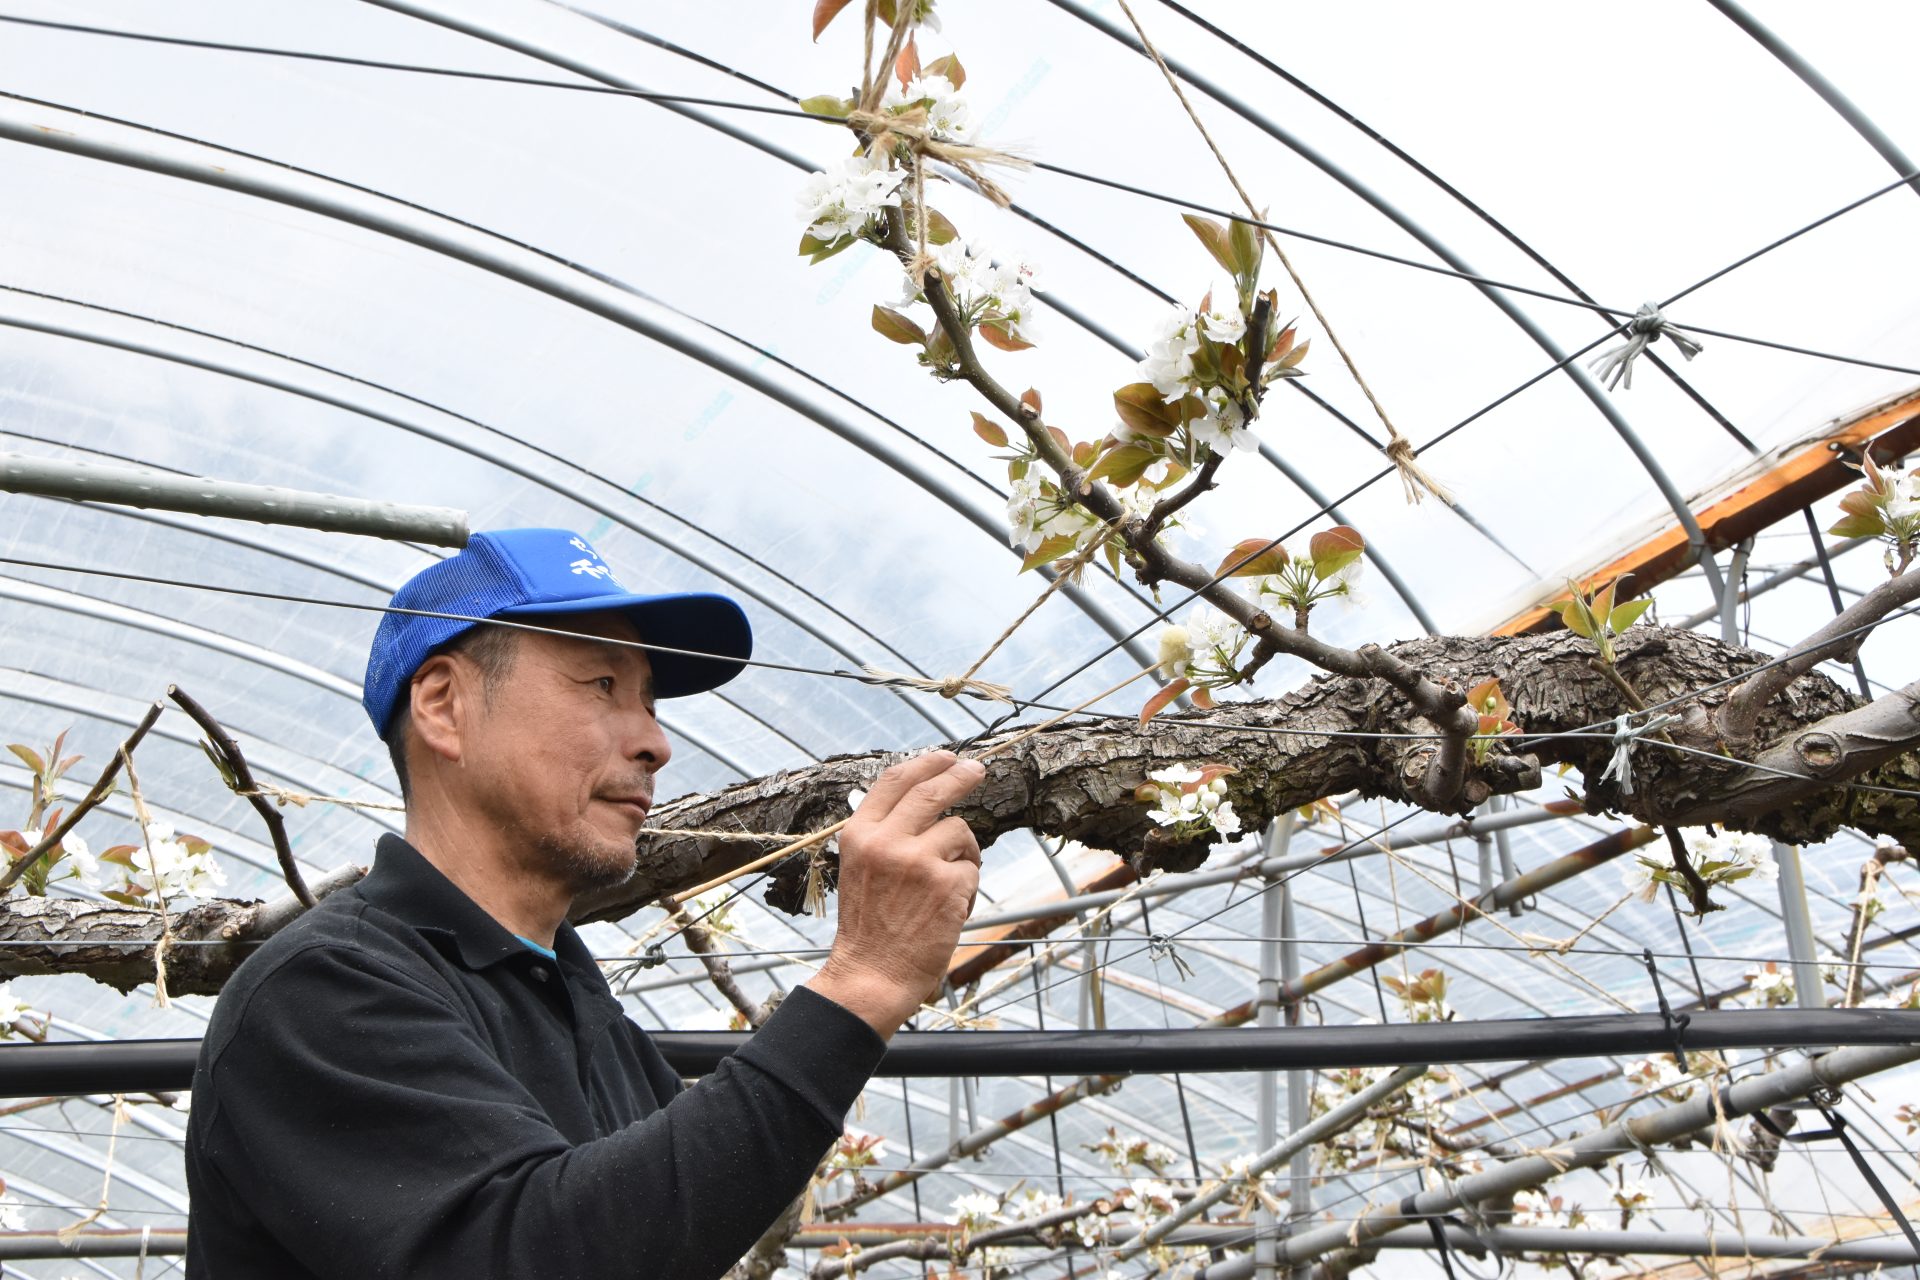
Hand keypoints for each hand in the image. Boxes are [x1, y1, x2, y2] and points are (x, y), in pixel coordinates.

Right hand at [805, 750, 983, 1037]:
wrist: (871, 974)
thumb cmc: (870, 927)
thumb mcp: (860, 868)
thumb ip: (884, 834)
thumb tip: (922, 800)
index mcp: (859, 835)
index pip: (895, 781)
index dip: (925, 764)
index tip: (946, 757)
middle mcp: (885, 841)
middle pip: (933, 791)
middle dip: (960, 775)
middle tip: (977, 769)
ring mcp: (917, 860)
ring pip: (960, 832)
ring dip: (965, 855)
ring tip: (949, 886)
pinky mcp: (946, 883)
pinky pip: (971, 869)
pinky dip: (966, 889)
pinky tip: (947, 912)